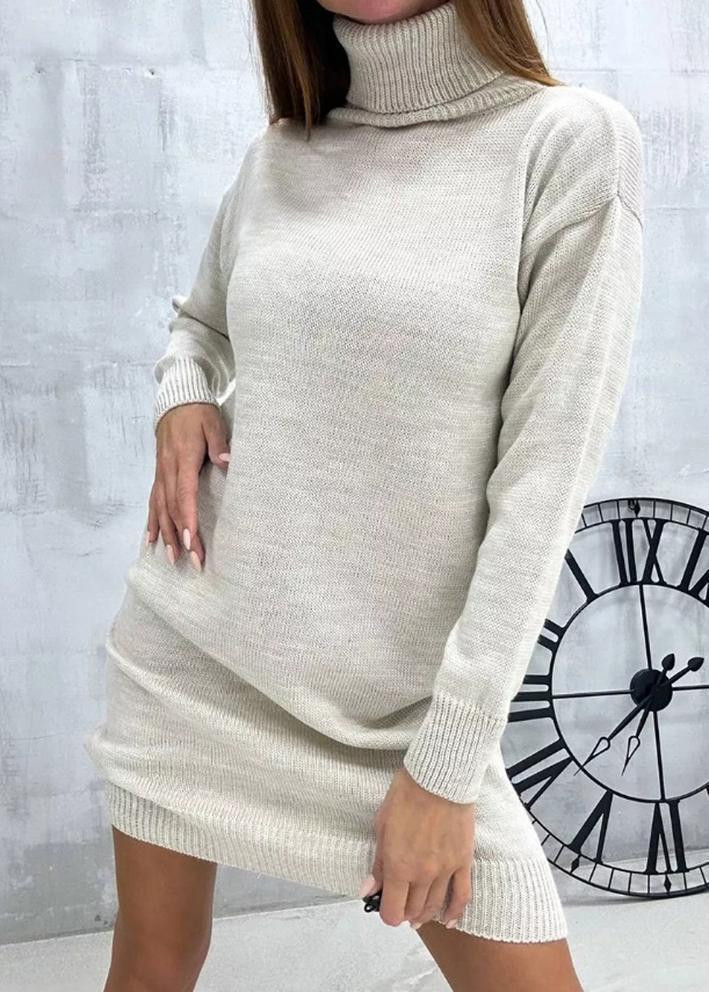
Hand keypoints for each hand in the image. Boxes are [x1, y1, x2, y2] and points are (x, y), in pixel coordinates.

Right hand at [146, 403, 230, 568]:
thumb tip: (227, 462)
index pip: (184, 495)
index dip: (187, 519)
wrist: (177, 400)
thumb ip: (220, 444)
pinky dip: (152, 521)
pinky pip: (153, 500)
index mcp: (183, 459)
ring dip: (165, 535)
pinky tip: (151, 539)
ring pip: (160, 508)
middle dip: (180, 537)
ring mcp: (161, 472)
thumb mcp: (213, 424)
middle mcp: (168, 469)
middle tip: (190, 562)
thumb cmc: (199, 413)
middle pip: (172, 508)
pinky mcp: (159, 473)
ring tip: (172, 559)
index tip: (191, 542)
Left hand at [364, 767, 474, 929]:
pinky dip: (454, 911)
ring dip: (425, 914)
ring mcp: (446, 870)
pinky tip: (447, 920)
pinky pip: (462, 895)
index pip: (392, 910)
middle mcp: (423, 874)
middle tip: (400, 907)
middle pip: (413, 910)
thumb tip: (369, 889)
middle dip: (404, 913)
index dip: (387, 914)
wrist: (439, 777)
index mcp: (399, 866)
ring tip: (418, 916)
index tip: (384, 908)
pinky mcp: (463, 861)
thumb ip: (378, 863)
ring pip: (435, 906)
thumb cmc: (406, 795)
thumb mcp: (382, 826)